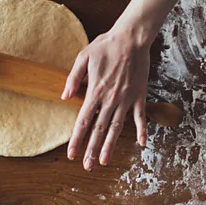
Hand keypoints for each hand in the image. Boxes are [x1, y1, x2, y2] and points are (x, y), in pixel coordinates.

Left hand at [62, 22, 151, 169]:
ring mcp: (126, 99)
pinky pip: (140, 117)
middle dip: (92, 150)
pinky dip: (142, 131)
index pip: (83, 121)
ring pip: (117, 128)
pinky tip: (142, 144)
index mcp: (95, 91)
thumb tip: (64, 96)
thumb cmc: (106, 45)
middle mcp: (110, 100)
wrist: (131, 38)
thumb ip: (73, 78)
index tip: (72, 154)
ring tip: (105, 161)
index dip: (77, 139)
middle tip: (87, 166)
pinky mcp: (139, 96)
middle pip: (99, 130)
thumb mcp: (83, 57)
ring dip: (110, 145)